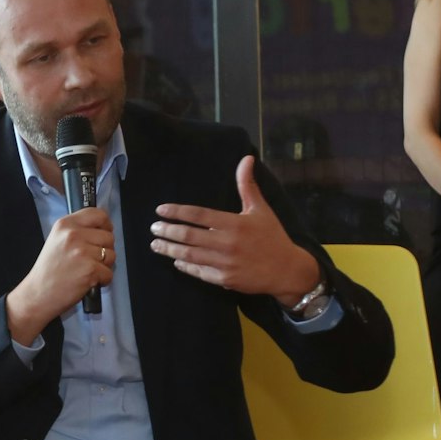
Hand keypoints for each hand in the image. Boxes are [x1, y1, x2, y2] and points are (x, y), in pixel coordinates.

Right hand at [5, 207, 113, 344]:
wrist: (37, 294)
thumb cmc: (48, 271)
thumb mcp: (57, 240)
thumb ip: (78, 231)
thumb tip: (102, 229)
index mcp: (65, 224)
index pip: (98, 214)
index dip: (106, 225)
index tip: (103, 234)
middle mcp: (74, 235)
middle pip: (108, 236)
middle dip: (105, 249)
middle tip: (90, 260)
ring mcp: (82, 252)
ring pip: (111, 255)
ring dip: (104, 266)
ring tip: (87, 271)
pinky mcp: (90, 270)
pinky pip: (109, 273)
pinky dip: (102, 280)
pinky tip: (87, 281)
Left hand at [151, 156, 319, 304]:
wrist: (286, 269)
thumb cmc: (272, 236)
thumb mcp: (261, 209)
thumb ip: (247, 185)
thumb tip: (246, 158)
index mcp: (234, 224)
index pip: (199, 215)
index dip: (177, 212)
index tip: (160, 210)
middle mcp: (227, 243)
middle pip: (189, 236)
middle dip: (168, 231)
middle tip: (153, 228)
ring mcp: (224, 263)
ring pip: (190, 255)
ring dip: (170, 250)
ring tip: (155, 245)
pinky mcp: (224, 280)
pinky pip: (199, 272)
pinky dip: (185, 266)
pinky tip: (176, 261)